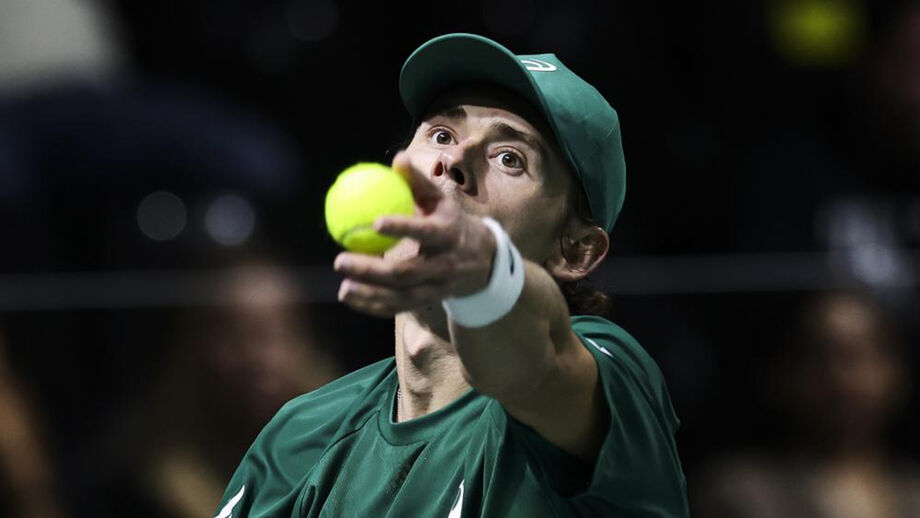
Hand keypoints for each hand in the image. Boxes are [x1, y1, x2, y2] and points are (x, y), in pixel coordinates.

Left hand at [333, 151, 495, 316]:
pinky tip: (351, 298)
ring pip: (401, 296)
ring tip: (343, 288)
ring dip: (369, 294)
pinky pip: (399, 307)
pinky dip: (374, 306)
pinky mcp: (429, 300)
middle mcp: (444, 264)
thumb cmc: (451, 221)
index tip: (374, 223)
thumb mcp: (441, 200)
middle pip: (406, 272)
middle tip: (340, 261)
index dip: (402, 228)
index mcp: (448, 234)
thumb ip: (418, 181)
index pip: (425, 232)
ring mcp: (437, 287)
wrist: (483, 260)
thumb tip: (397, 158)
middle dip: (372, 270)